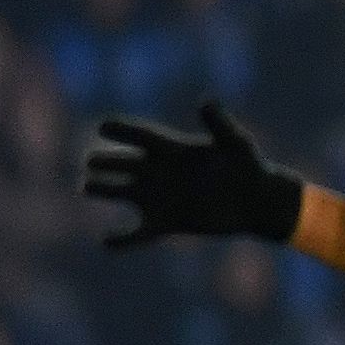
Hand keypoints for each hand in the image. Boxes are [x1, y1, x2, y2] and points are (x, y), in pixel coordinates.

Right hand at [82, 101, 306, 247]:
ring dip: (100, 189)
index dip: (122, 130)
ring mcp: (158, 197)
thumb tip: (205, 101)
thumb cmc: (249, 166)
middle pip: (121, 162)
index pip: (140, 135)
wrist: (258, 202)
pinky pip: (137, 234)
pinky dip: (122, 240)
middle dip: (104, 161)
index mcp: (171, 148)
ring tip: (86, 187)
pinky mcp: (166, 223)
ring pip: (118, 191)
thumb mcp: (236, 143)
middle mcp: (157, 171)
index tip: (104, 126)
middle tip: (91, 161)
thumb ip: (220, 123)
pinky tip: (106, 243)